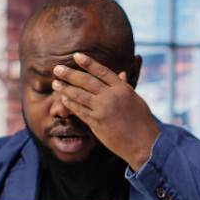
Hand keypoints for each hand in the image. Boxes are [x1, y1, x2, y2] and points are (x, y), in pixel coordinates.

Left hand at [52, 52, 160, 169]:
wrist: (144, 143)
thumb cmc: (142, 122)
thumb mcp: (136, 99)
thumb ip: (125, 86)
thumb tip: (121, 73)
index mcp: (122, 88)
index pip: (102, 71)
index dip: (88, 63)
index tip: (76, 56)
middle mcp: (112, 96)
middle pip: (87, 81)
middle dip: (70, 74)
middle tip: (57, 69)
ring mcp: (103, 109)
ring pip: (79, 95)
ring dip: (65, 88)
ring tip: (55, 83)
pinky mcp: (96, 122)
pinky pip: (79, 110)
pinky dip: (70, 104)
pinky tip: (62, 99)